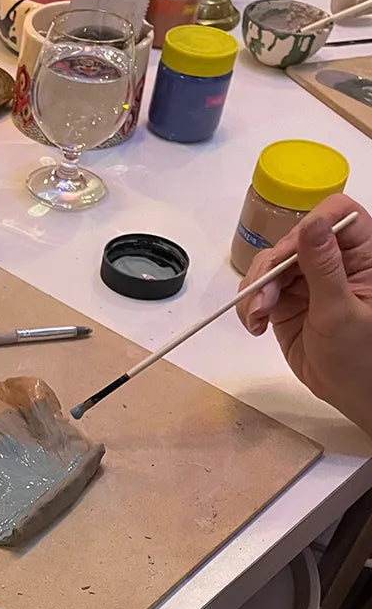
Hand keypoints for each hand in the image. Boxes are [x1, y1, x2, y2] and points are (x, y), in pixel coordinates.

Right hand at [236, 194, 371, 435]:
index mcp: (362, 254)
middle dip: (270, 269)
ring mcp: (307, 279)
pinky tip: (255, 325)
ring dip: (254, 290)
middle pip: (291, 240)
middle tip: (263, 301)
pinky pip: (258, 289)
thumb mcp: (341, 312)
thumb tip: (313, 225)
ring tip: (255, 319)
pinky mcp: (286, 299)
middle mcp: (333, 260)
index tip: (288, 257)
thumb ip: (324, 267)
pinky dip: (248, 306)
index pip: (335, 215)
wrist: (350, 394)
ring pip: (268, 264)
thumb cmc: (362, 358)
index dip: (307, 229)